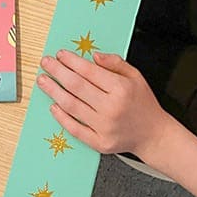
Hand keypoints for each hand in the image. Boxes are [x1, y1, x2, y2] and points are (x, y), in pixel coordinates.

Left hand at [36, 50, 175, 156]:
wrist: (153, 134)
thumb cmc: (143, 104)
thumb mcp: (136, 76)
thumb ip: (115, 63)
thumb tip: (93, 56)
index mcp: (121, 89)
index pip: (89, 71)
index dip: (72, 61)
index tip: (60, 54)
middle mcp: (112, 107)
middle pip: (76, 86)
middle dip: (57, 72)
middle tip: (46, 63)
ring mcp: (104, 127)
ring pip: (71, 106)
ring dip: (53, 91)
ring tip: (43, 81)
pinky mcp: (99, 142)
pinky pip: (74, 128)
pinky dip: (61, 117)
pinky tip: (53, 105)